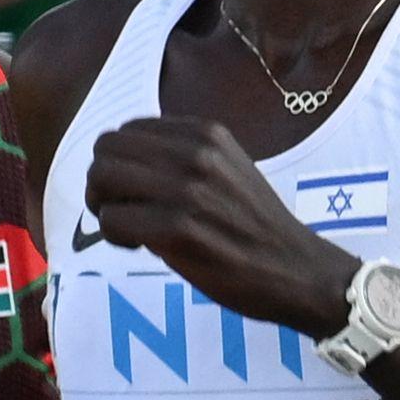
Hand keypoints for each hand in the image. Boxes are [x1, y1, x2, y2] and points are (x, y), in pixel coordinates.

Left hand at [85, 117, 354, 331]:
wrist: (297, 270)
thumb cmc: (257, 226)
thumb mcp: (229, 168)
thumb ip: (185, 155)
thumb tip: (124, 161)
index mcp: (207, 133)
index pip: (128, 130)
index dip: (120, 161)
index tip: (136, 190)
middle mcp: (196, 154)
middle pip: (106, 149)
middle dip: (102, 182)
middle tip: (119, 210)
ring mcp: (187, 191)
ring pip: (102, 180)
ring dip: (104, 207)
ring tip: (129, 229)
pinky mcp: (178, 230)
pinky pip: (112, 220)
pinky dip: (115, 236)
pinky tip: (140, 247)